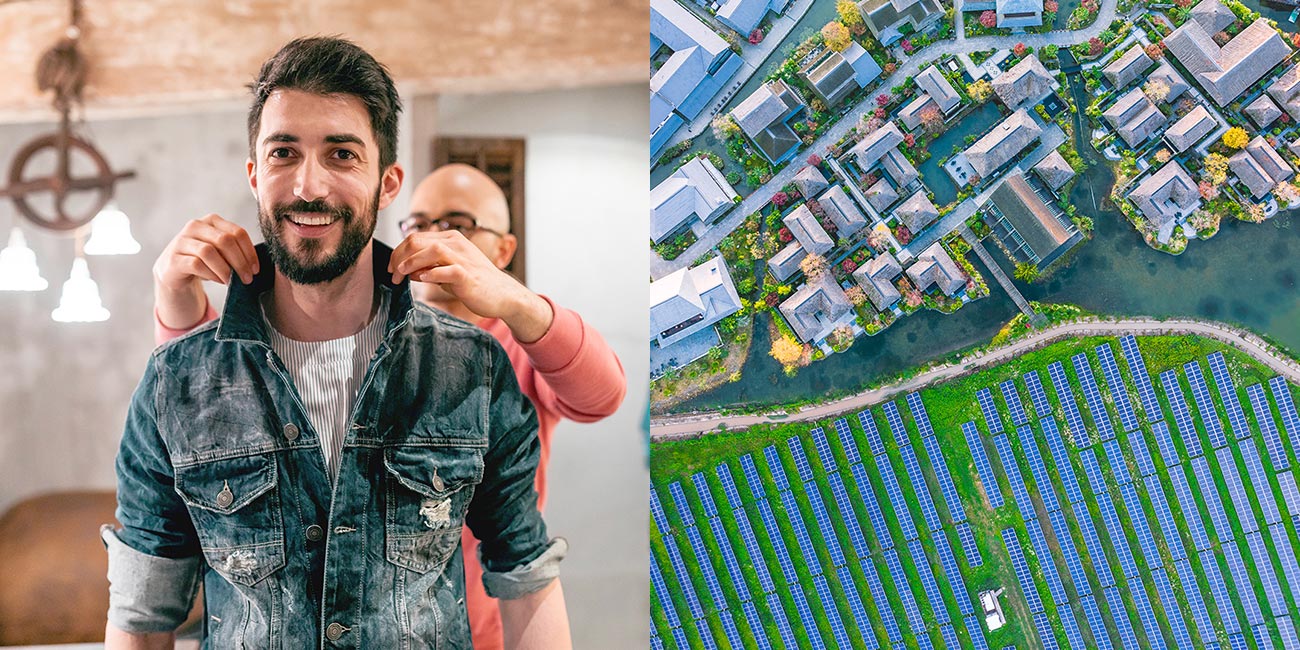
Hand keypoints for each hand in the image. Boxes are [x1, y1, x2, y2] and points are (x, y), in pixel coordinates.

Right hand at [153, 214, 258, 289]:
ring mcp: (182, 241)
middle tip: (247, 278)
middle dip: (240, 262)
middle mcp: (195, 226)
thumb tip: (254, 266)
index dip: (250, 252)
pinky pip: (196, 265)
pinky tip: (218, 281)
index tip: (256, 269)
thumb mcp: (220, 251)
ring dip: (225, 270)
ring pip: (209, 252)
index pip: (237, 232)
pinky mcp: (174, 258)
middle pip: (225, 241)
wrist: (173, 270)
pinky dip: (211, 274)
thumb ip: (235, 251)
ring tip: (232, 282)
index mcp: (212, 221)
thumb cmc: (204, 260)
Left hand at [388, 231, 552, 340]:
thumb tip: (405, 271)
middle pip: (417, 241)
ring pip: (431, 250)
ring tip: (401, 275)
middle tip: (392, 275)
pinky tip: (422, 280)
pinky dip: (431, 274)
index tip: (391, 269)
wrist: (503, 294)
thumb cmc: (475, 283)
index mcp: (451, 239)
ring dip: (411, 262)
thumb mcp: (448, 271)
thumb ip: (428, 268)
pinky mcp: (468, 275)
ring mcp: (463, 258)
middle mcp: (456, 244)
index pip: (415, 238)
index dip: (398, 252)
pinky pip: (446, 270)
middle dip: (399, 257)